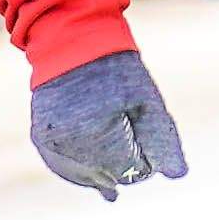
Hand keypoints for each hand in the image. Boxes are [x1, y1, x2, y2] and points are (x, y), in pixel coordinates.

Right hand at [28, 47, 188, 198]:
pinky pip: (61, 165)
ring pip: (83, 176)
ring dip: (100, 175)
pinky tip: (92, 172)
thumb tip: (178, 175)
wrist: (72, 42)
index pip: (130, 169)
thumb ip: (162, 141)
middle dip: (123, 169)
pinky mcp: (40, 137)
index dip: (144, 164)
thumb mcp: (147, 101)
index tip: (146, 149)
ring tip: (112, 177)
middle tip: (132, 154)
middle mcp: (71, 141)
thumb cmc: (116, 70)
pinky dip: (78, 169)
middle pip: (107, 175)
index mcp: (100, 132)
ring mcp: (51, 141)